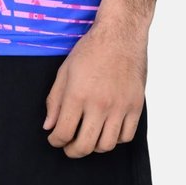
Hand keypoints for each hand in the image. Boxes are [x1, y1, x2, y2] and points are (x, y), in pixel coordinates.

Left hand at [43, 19, 147, 157]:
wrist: (121, 34)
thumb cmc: (91, 49)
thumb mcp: (65, 71)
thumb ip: (55, 101)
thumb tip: (49, 126)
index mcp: (77, 95)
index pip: (63, 133)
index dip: (55, 141)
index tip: (55, 139)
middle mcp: (99, 104)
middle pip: (84, 145)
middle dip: (72, 151)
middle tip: (69, 146)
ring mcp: (120, 106)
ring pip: (106, 145)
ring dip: (94, 147)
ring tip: (89, 137)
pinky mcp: (136, 105)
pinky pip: (126, 136)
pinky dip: (115, 139)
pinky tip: (108, 129)